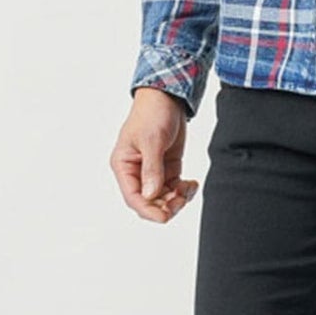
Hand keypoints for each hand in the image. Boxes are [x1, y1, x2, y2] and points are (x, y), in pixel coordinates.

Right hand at [111, 89, 199, 222]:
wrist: (167, 97)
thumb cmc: (152, 113)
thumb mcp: (151, 140)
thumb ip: (151, 169)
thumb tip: (151, 195)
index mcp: (124, 165)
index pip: (133, 197)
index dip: (148, 210)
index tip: (164, 217)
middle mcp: (136, 172)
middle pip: (149, 202)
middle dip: (166, 205)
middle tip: (181, 198)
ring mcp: (152, 171)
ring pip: (163, 198)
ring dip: (177, 199)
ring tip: (188, 187)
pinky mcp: (167, 168)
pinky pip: (174, 188)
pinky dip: (184, 190)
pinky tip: (192, 184)